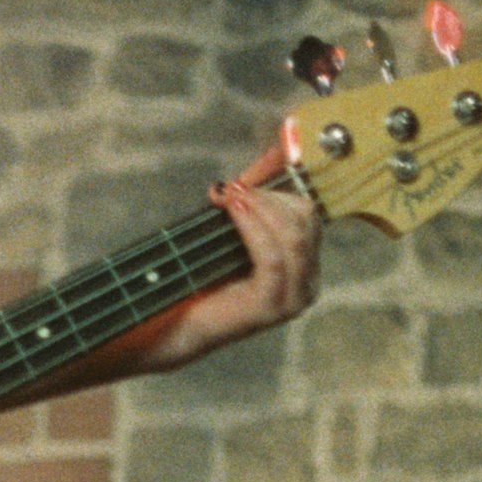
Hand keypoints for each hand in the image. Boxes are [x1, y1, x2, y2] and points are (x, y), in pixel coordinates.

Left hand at [137, 132, 322, 372]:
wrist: (173, 322)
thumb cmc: (199, 276)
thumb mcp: (231, 232)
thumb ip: (250, 203)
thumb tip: (262, 159)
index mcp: (303, 264)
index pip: (308, 213)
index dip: (278, 186)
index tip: (243, 177)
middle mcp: (307, 282)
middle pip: (306, 219)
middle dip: (269, 195)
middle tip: (233, 188)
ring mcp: (292, 298)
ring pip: (294, 236)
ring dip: (261, 207)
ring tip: (231, 196)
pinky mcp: (272, 308)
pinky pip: (272, 257)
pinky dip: (253, 227)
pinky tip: (234, 211)